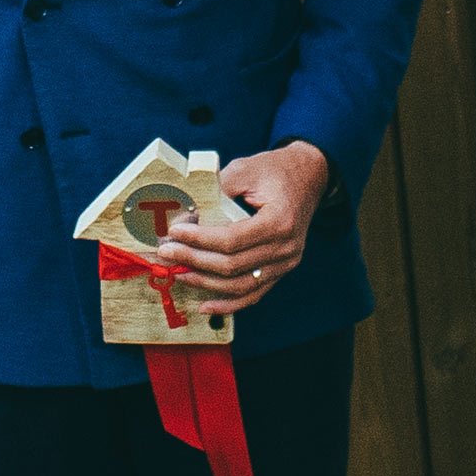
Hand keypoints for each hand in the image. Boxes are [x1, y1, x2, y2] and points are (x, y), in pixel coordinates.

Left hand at [161, 140, 330, 317]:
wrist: (309, 176)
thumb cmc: (275, 170)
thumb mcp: (245, 169)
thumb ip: (216, 191)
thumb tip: (185, 217)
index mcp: (280, 219)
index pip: (232, 239)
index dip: (199, 239)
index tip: (175, 232)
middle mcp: (287, 247)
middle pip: (233, 265)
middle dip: (194, 260)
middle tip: (167, 252)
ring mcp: (286, 262)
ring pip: (240, 285)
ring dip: (205, 283)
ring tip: (179, 274)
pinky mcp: (281, 270)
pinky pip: (253, 294)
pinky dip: (228, 304)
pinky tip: (205, 306)